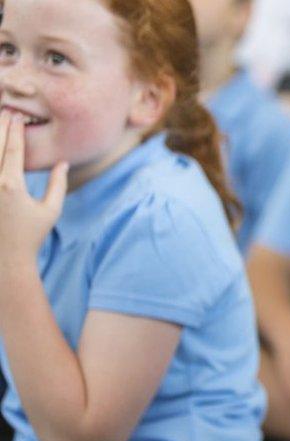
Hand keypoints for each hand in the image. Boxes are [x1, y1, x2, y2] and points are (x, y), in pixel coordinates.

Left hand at [0, 111, 67, 268]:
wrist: (6, 259)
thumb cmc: (31, 236)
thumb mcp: (50, 210)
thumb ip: (57, 184)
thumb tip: (62, 163)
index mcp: (11, 184)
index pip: (14, 150)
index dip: (15, 131)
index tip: (17, 116)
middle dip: (0, 128)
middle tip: (4, 111)